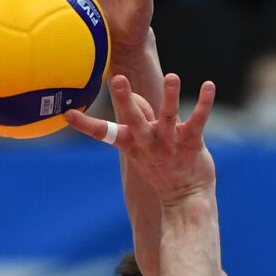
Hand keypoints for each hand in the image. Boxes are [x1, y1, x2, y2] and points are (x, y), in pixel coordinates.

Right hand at [64, 73, 215, 205]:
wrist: (185, 198)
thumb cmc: (162, 168)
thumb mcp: (142, 147)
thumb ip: (138, 118)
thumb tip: (131, 94)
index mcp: (131, 144)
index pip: (103, 133)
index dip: (85, 124)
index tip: (67, 114)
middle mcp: (148, 142)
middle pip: (134, 118)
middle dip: (125, 99)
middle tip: (117, 79)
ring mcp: (170, 143)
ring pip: (168, 116)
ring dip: (170, 96)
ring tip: (172, 77)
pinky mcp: (191, 143)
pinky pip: (198, 120)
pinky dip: (204, 103)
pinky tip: (208, 85)